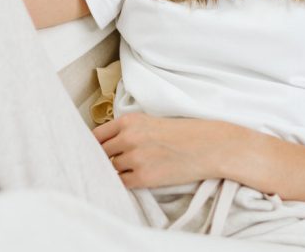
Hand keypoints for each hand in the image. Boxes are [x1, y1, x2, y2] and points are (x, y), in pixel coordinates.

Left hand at [92, 112, 236, 188]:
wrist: (209, 146)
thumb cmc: (183, 132)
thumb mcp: (151, 122)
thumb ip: (128, 130)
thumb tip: (108, 145)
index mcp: (129, 121)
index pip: (96, 136)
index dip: (95, 145)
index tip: (97, 151)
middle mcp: (128, 138)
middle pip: (101, 154)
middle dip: (105, 159)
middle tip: (113, 162)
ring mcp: (135, 158)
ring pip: (112, 169)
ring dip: (119, 170)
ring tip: (133, 168)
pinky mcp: (144, 177)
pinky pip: (123, 182)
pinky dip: (127, 182)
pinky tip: (137, 177)